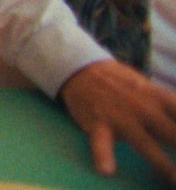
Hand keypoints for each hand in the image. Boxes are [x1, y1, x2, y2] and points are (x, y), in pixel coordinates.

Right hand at [60, 59, 175, 180]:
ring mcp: (121, 118)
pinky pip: (101, 144)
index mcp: (161, 99)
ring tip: (174, 183)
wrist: (81, 68)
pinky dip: (104, 157)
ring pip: (146, 145)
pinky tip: (107, 170)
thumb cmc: (124, 85)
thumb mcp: (154, 92)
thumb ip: (173, 110)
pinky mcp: (98, 125)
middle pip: (175, 134)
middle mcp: (145, 109)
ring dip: (164, 167)